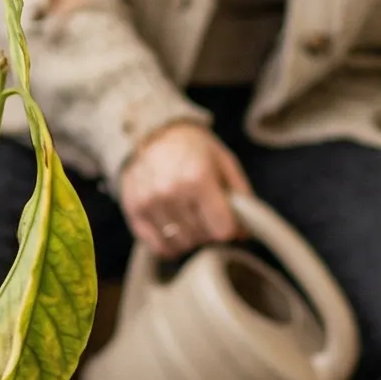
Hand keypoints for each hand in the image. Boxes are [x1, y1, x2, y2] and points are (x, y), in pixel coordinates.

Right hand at [119, 122, 251, 260]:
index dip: (229, 227)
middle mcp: (171, 192)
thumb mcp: (224, 162)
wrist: (151, 132)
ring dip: (190, 238)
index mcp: (198, 178)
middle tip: (206, 214)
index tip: (226, 218)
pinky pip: (158, 247)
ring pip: (181, 245)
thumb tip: (246, 234)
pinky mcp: (134, 210)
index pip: (222, 229)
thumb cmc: (193, 148)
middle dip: (209, 230)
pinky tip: (173, 228)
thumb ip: (240, 197)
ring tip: (189, 218)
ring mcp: (149, 202)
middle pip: (202, 238)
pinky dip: (169, 244)